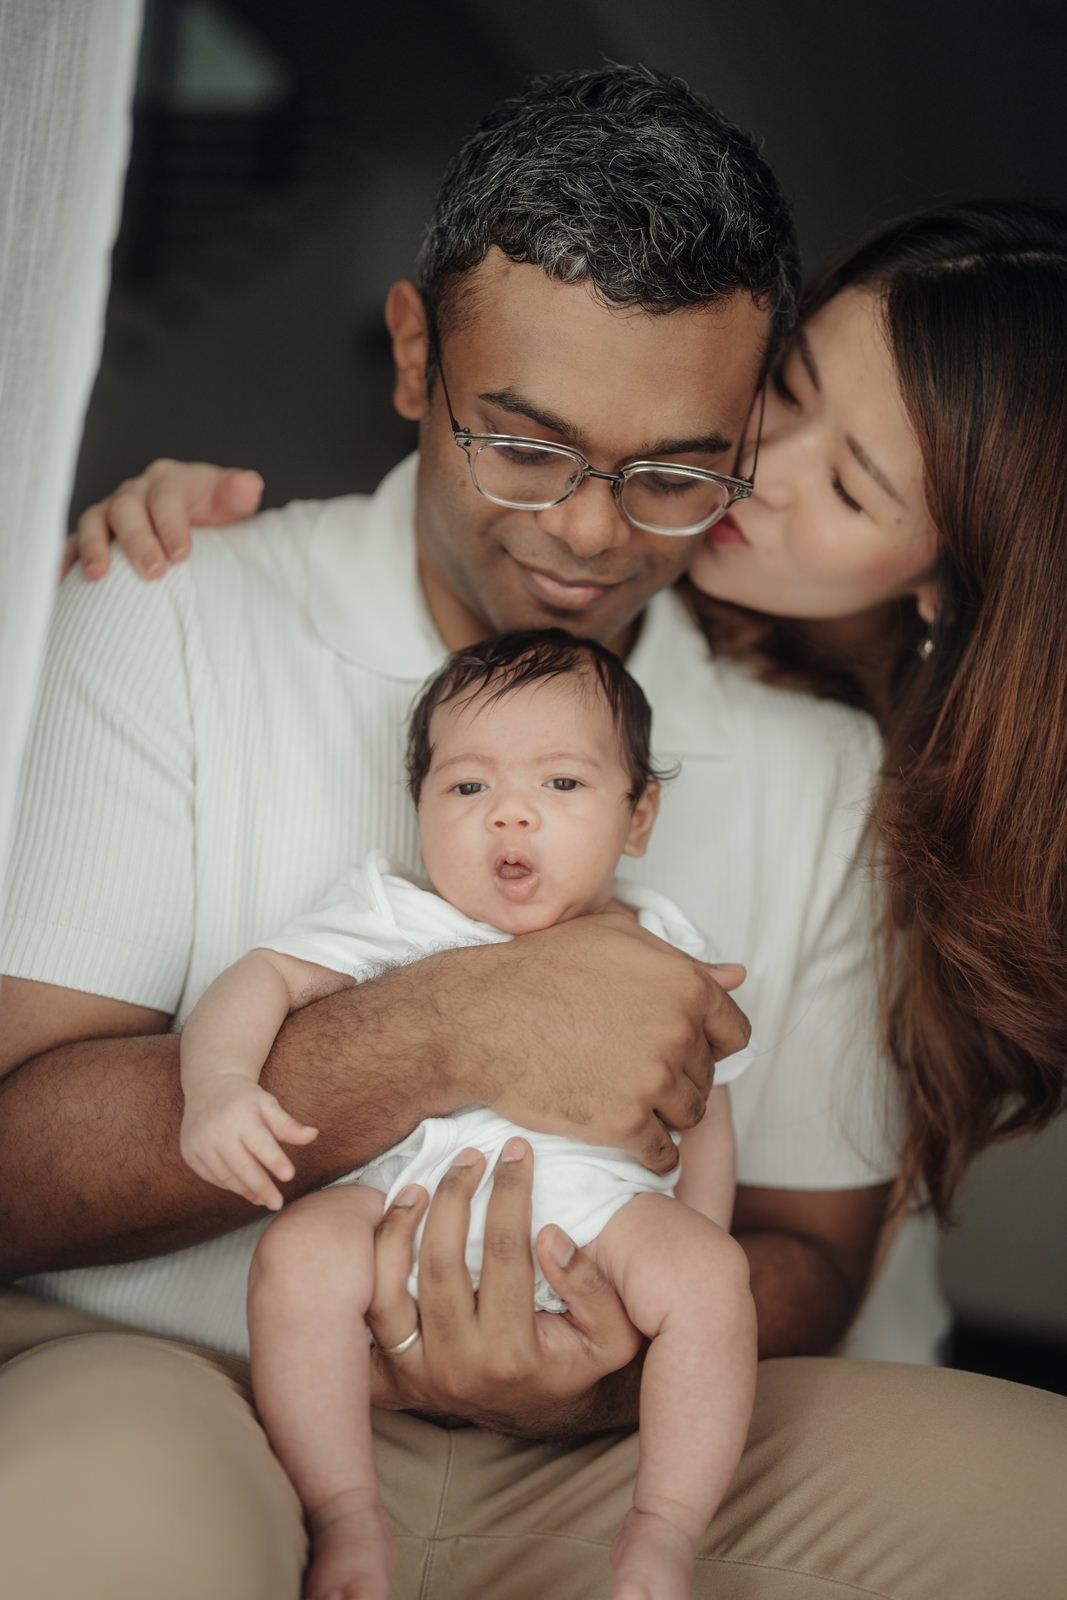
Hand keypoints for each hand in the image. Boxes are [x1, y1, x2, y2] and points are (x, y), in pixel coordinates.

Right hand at [61, 459, 264, 582]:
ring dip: (94, 548)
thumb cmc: (213, 515)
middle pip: (127, 509)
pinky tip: (61, 580)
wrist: (196, 522)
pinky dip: (65, 559)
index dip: (171, 524)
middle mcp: (135, 492)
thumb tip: (248, 485)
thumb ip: (238, 495)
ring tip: (98, 576)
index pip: (166, 497)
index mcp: (169, 481)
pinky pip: (73, 543)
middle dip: (137, 540)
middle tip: (153, 572)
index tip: (182, 555)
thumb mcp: (232, 505)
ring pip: (94, 522)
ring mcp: (110, 512)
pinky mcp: (93, 534)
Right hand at [180, 1074, 317, 1210]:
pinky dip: (230, 1186)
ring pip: (226, 1176)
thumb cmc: (244, 1099)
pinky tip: (246, 1190)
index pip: (260, 1143)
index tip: (289, 1176)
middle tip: (277, 1202)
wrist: (208, 1087)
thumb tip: (313, 1135)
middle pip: (241, 1165)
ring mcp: (199, 1144)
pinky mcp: (190, 1154)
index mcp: (239, 1115)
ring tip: (264, 1200)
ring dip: (246, 1190)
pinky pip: (212, 1177)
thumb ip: (288, 1124)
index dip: (275, 1160)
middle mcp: (216, 1131)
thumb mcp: (268, 1104)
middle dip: (261, 1186)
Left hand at [367, 1138, 641, 1436]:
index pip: (505, 1253)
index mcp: (514, 1354)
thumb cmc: (572, 1359)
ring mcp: (418, 1372)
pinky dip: (370, 1262)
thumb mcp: (610, 1335)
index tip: (516, 1151)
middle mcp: (459, 1366)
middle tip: (471, 1156)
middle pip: (441, 1266)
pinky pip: (365, 1312)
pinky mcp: (391, 1373)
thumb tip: (550, 1236)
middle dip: (455, 1196)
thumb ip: (591, 1287)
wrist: (534, 1412)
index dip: (511, 1192)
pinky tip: (391, 1221)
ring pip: (389, 1290)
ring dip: (400, 1226)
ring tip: (421, 1184)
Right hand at [441, 910, 749, 1172]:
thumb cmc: (541, 970)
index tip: (682, 1048)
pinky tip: (629, 1136)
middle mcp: (678, 1032)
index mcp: (685, 985)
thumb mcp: (615, 940)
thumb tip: (736, 974)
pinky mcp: (624, 1123)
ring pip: (689, 1115)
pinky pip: (663, 1153)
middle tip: (637, 1070)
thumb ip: (680, 960)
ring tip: (631, 1100)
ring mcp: (653, 1080)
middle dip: (679, 1075)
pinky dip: (653, 1152)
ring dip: (667, 1114)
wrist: (480, 1019)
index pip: (734, 1030)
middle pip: (707, 1074)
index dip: (709, 1041)